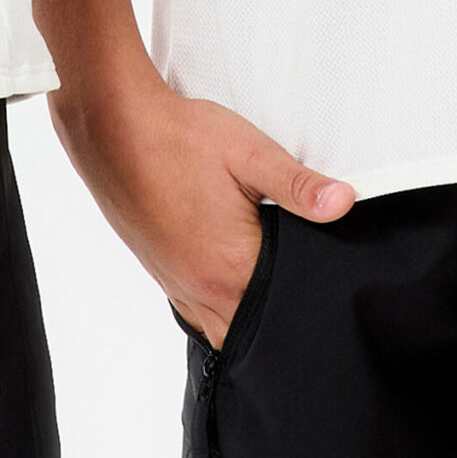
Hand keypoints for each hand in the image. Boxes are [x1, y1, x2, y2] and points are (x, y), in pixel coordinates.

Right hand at [52, 71, 353, 346]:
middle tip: (305, 303)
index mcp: (230, 267)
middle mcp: (200, 288)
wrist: (112, 124)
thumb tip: (344, 203)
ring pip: (219, 327)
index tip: (327, 302)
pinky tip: (229, 283)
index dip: (308, 309)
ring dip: (245, 318)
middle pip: (250, 333)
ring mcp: (175, 282)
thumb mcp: (249, 152)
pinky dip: (217, 307)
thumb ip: (299, 184)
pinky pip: (194, 310)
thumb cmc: (179, 136)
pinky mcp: (158, 269)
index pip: (283, 314)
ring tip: (273, 296)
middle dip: (278, 323)